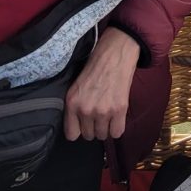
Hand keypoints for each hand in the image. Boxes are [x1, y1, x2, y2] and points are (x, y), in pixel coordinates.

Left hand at [64, 27, 139, 141]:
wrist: (115, 54)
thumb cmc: (95, 67)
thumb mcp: (76, 86)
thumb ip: (75, 106)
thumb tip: (77, 125)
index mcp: (72, 103)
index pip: (71, 135)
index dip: (78, 130)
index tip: (83, 125)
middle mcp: (86, 109)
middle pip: (89, 136)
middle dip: (93, 127)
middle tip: (97, 114)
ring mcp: (103, 111)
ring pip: (103, 135)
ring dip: (105, 127)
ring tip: (107, 114)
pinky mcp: (119, 110)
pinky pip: (117, 133)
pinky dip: (117, 127)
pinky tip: (116, 117)